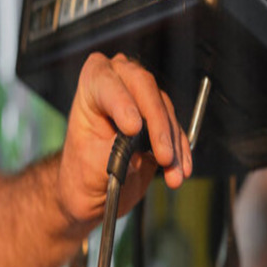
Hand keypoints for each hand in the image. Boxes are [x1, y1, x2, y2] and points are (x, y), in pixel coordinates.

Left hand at [58, 52, 192, 230]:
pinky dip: (181, 152)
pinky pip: (177, 129)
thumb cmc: (84, 171)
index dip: (122, 103)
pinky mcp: (163, 117)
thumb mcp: (90, 164)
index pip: (107, 83)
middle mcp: (120, 80)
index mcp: (92, 84)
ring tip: (173, 176)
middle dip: (157, 125)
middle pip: (144, 88)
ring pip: (165, 111)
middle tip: (164, 156)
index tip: (132, 129)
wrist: (95, 186)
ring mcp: (144, 97)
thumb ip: (111, 152)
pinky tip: (182, 170)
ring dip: (172, 146)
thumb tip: (136, 148)